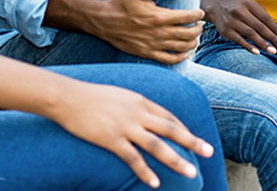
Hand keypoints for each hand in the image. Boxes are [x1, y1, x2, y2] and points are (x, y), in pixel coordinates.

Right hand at [53, 79, 213, 188]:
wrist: (68, 97)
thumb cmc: (92, 96)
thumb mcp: (119, 95)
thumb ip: (135, 106)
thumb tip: (147, 117)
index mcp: (139, 100)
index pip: (168, 116)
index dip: (184, 129)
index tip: (195, 140)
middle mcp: (136, 112)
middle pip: (170, 129)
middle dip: (191, 141)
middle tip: (209, 152)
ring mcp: (124, 126)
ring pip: (157, 145)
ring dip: (176, 160)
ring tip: (191, 172)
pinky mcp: (111, 139)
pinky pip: (133, 158)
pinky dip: (145, 172)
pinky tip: (155, 183)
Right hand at [99, 0, 204, 62]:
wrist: (104, 21)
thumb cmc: (122, 3)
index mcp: (158, 16)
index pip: (185, 17)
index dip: (196, 15)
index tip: (200, 12)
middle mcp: (158, 32)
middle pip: (187, 34)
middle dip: (197, 29)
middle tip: (199, 25)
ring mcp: (153, 45)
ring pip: (181, 47)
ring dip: (192, 43)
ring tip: (194, 37)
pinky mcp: (147, 54)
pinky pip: (168, 60)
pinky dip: (180, 58)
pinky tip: (184, 54)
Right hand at [202, 0, 276, 55]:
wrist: (217, 8)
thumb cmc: (239, 8)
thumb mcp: (249, 6)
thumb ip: (262, 15)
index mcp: (248, 3)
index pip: (265, 17)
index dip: (275, 28)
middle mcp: (239, 10)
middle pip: (259, 26)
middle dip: (272, 37)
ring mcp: (232, 21)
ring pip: (250, 34)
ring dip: (263, 44)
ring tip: (273, 51)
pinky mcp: (226, 31)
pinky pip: (240, 40)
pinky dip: (249, 47)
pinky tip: (258, 52)